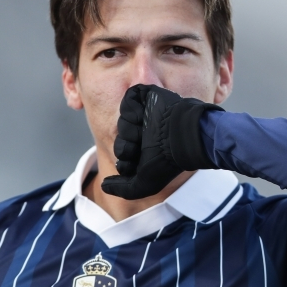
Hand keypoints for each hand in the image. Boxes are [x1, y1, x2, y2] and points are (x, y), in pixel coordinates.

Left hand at [101, 85, 221, 199]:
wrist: (182, 138)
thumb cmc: (167, 162)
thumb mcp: (144, 184)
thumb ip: (123, 189)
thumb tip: (103, 186)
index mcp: (145, 149)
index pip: (122, 154)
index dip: (125, 161)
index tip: (138, 162)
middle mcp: (145, 132)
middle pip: (120, 139)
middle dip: (127, 146)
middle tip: (142, 146)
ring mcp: (145, 114)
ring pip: (122, 121)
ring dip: (131, 130)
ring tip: (147, 131)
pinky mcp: (146, 97)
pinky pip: (127, 101)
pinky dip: (132, 110)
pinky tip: (144, 116)